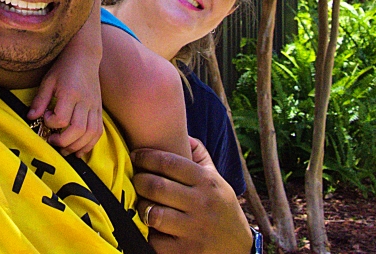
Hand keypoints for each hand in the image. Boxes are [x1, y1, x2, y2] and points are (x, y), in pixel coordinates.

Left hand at [28, 41, 103, 155]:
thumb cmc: (64, 68)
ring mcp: (94, 106)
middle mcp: (85, 101)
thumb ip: (40, 100)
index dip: (50, 123)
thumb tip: (31, 118)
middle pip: (77, 130)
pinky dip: (90, 143)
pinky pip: (98, 131)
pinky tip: (79, 148)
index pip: (61, 118)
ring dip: (77, 146)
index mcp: (70, 93)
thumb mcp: (48, 81)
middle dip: (63, 141)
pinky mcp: (99, 109)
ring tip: (65, 150)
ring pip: (90, 133)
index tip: (46, 118)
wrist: (85, 56)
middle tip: (52, 141)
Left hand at [132, 138, 253, 253]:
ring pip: (153, 213)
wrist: (240, 249)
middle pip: (156, 186)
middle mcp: (201, 204)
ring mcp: (194, 229)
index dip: (146, 156)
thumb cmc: (222, 209)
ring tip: (140, 202)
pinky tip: (149, 227)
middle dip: (139, 180)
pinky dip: (147, 233)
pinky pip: (155, 240)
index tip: (135, 155)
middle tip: (135, 179)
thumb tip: (185, 135)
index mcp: (207, 182)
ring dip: (141, 206)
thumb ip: (201, 156)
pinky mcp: (186, 252)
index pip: (170, 162)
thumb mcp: (217, 180)